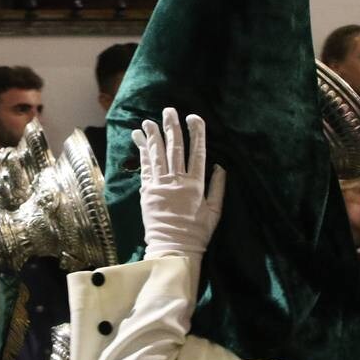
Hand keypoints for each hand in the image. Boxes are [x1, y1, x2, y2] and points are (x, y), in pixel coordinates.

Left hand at [132, 107, 225, 258]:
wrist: (172, 249)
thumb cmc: (197, 233)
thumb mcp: (215, 212)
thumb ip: (218, 188)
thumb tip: (220, 166)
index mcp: (195, 185)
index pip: (197, 153)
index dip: (196, 134)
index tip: (194, 118)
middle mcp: (177, 181)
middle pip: (174, 148)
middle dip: (172, 127)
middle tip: (169, 110)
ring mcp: (159, 185)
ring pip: (156, 155)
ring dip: (153, 135)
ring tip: (149, 121)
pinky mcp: (146, 191)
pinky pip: (144, 168)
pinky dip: (142, 152)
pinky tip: (139, 140)